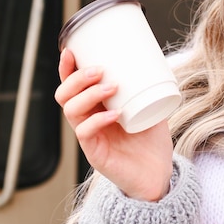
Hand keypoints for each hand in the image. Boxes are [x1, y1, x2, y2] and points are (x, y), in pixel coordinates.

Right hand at [54, 48, 173, 200]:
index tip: (71, 50)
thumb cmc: (151, 140)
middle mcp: (87, 120)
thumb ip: (150, 88)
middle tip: (100, 69)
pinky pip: (85, 134)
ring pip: (72, 111)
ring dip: (89, 94)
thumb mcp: (151, 106)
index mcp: (95, 107)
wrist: (158, 172)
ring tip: (112, 86)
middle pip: (65, 95)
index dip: (67, 69)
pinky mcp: (95, 153)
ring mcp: (90, 137)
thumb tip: (158, 61)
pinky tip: (115, 114)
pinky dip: (98, 120)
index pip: (72, 85)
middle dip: (77, 78)